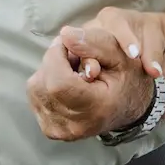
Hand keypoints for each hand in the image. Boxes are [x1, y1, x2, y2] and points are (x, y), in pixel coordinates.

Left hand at [27, 7, 159, 141]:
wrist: (128, 110)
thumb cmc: (128, 80)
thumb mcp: (121, 55)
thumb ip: (94, 42)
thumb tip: (64, 35)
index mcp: (96, 108)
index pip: (58, 80)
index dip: (57, 56)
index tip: (68, 45)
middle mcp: (75, 125)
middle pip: (44, 82)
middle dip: (54, 62)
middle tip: (75, 59)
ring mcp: (60, 130)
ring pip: (36, 88)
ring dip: (49, 72)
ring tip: (72, 72)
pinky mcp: (51, 130)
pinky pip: (35, 98)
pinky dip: (46, 85)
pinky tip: (65, 85)